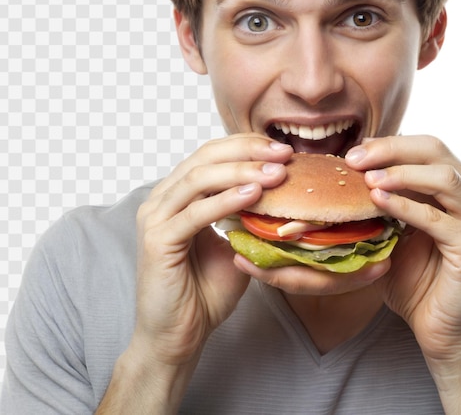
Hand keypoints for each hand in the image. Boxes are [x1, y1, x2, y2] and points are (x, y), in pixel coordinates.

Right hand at [131, 134, 291, 367]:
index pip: (212, 153)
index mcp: (178, 194)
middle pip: (205, 157)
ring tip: (276, 173)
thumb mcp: (235, 241)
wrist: (179, 335)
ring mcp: (155, 217)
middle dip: (248, 151)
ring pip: (199, 179)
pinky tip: (254, 194)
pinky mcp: (157, 240)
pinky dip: (226, 200)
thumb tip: (280, 189)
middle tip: (284, 153)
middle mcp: (162, 199)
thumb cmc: (205, 290)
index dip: (247, 146)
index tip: (282, 148)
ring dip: (242, 172)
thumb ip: (247, 214)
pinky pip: (195, 212)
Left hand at [345, 136, 460, 369]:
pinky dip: (405, 206)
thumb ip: (386, 198)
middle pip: (435, 150)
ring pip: (443, 177)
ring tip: (367, 178)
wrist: (441, 331)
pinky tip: (378, 201)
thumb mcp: (397, 229)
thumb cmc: (417, 279)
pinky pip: (436, 218)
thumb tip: (354, 167)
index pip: (427, 147)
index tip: (354, 152)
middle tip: (354, 159)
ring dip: (400, 173)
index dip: (390, 144)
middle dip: (391, 150)